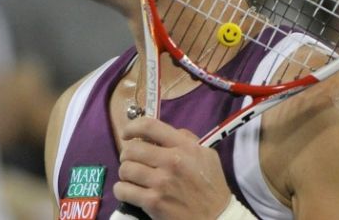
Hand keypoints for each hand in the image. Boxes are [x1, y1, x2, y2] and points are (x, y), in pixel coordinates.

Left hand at [115, 117, 230, 219]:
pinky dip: (122, 190)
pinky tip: (130, 191)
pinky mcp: (153, 202)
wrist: (216, 217)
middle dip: (127, 154)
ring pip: (125, 169)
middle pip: (132, 149)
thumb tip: (162, 133)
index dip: (133, 127)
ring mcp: (161, 183)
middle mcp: (171, 161)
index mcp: (184, 147)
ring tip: (132, 177)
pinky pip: (123, 190)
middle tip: (132, 160)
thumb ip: (186, 139)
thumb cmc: (211, 185)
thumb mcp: (207, 154)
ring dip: (125, 173)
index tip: (127, 133)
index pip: (150, 126)